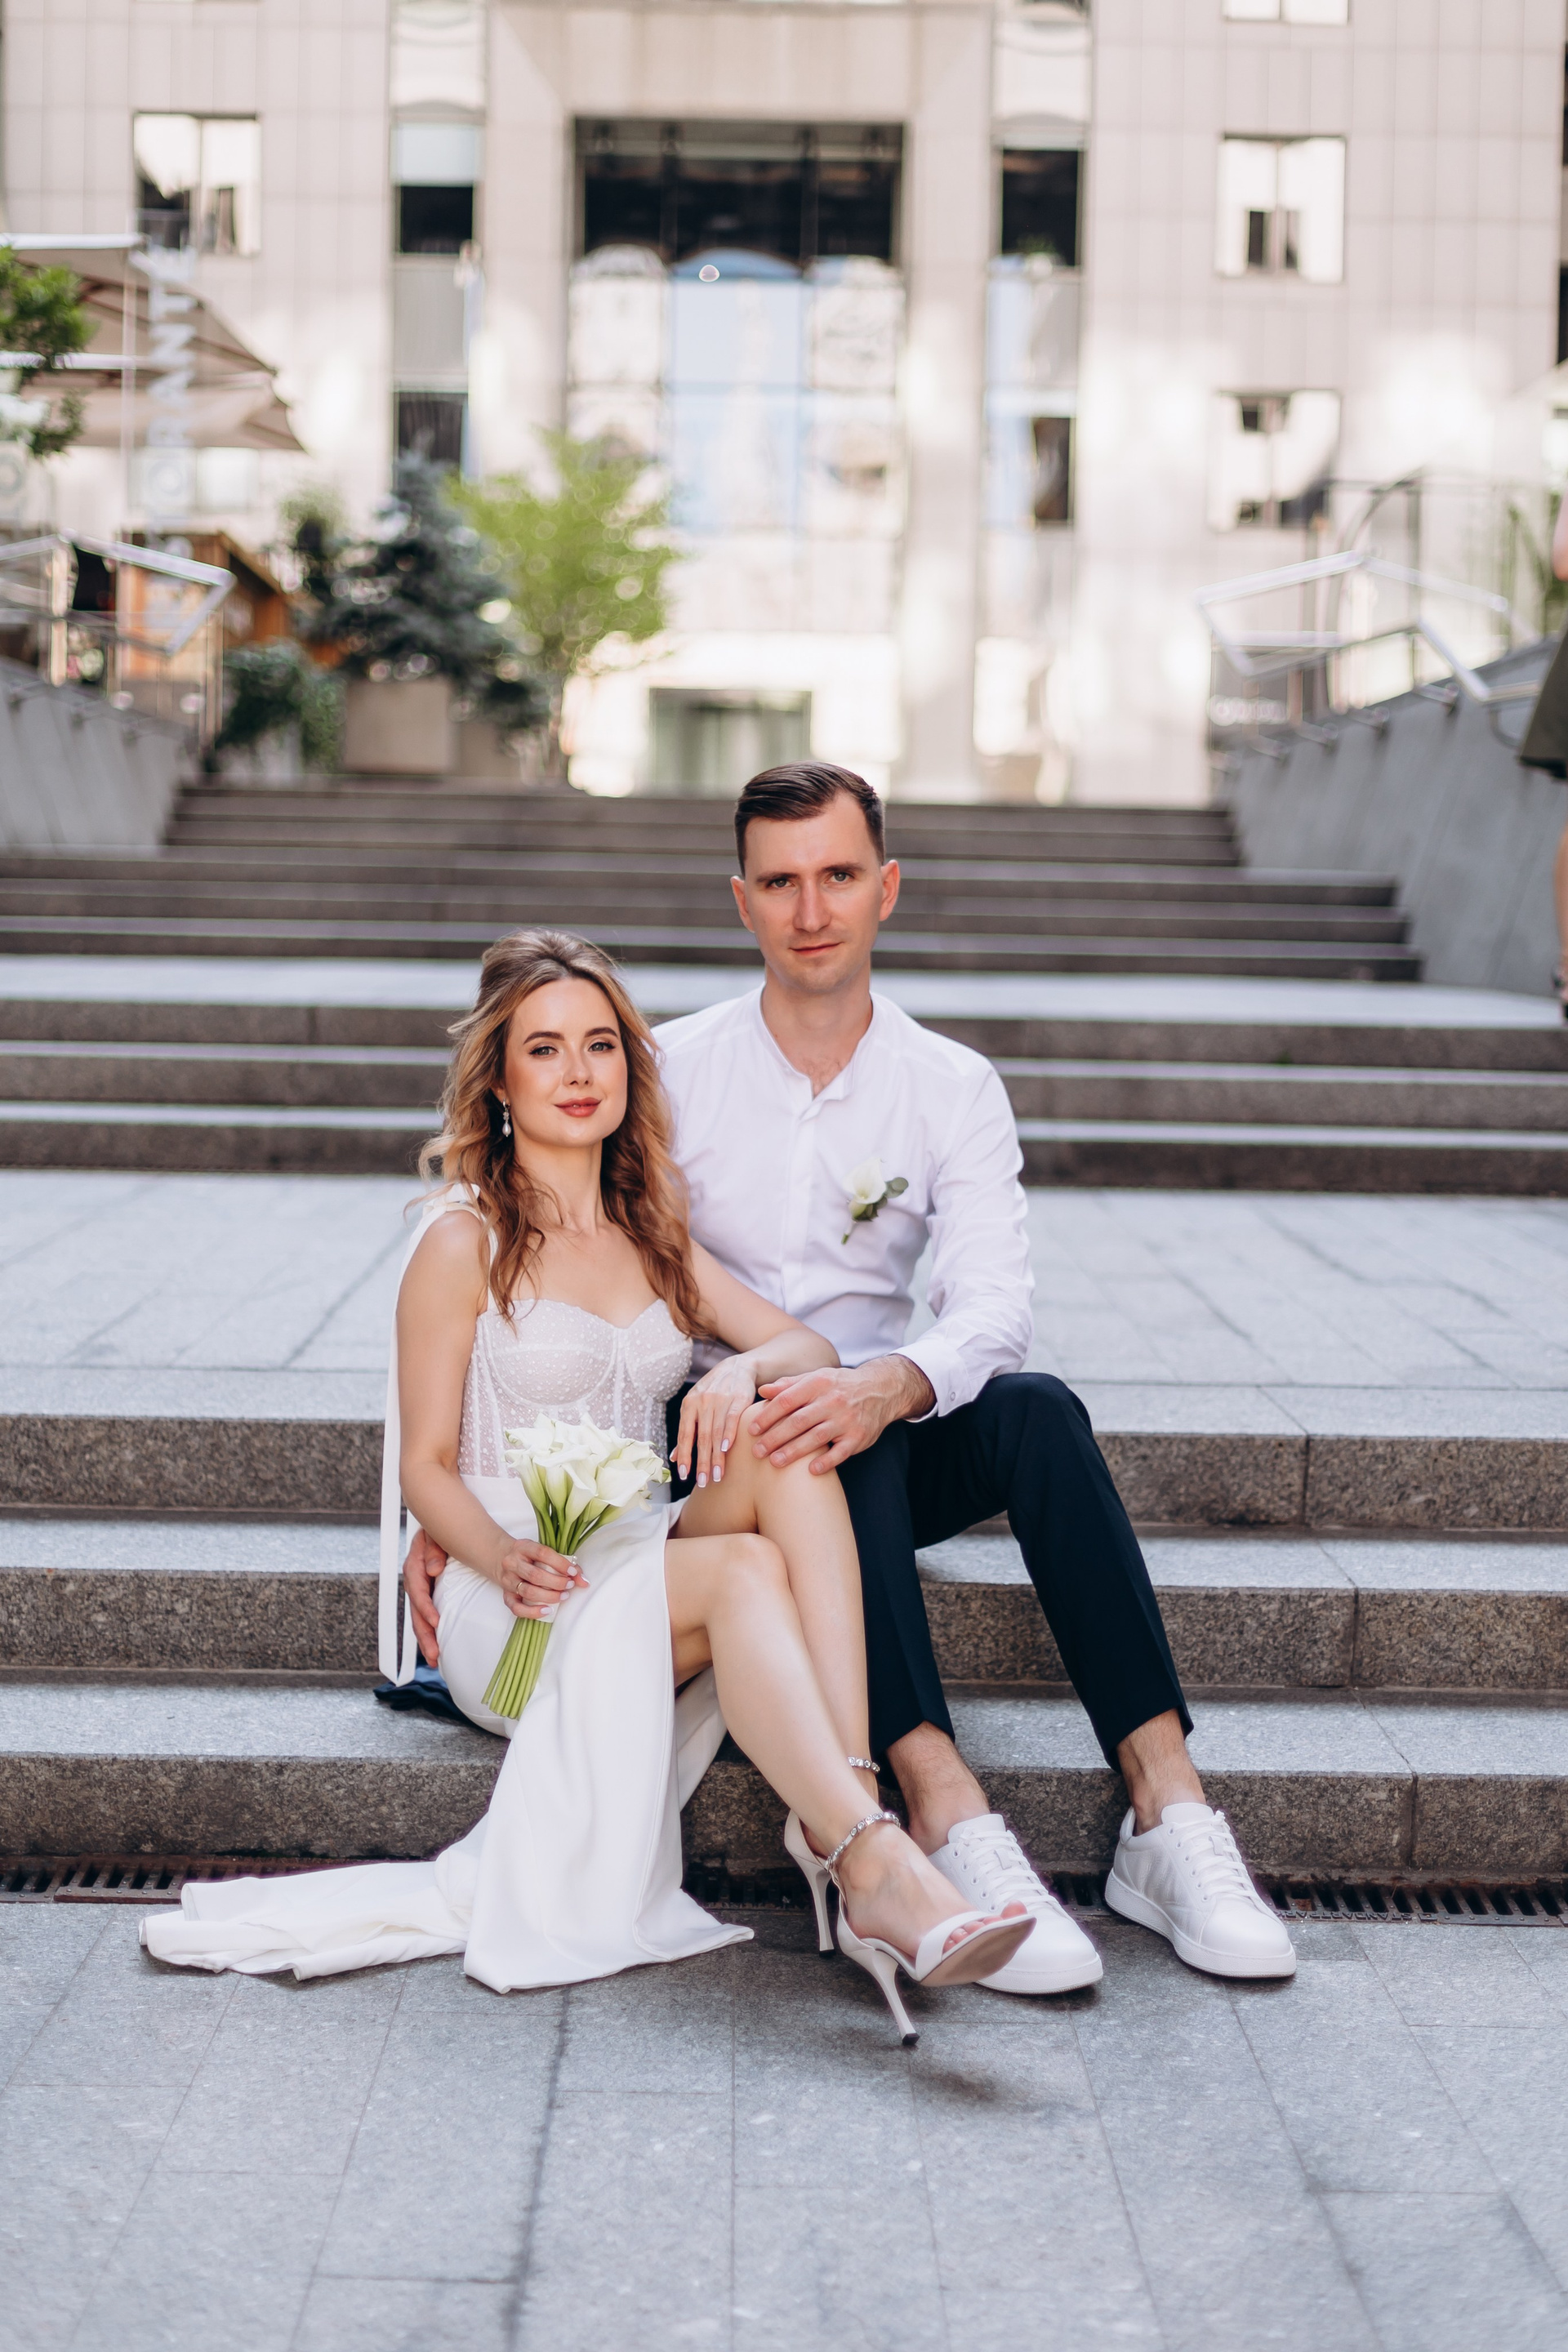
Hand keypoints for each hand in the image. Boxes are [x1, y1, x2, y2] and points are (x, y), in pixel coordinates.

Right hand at [402, 1526, 447, 1669]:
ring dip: (426, 1640)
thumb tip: (433, 1570)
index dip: (426, 1607)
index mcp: (414, 1566)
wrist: (437, 1527)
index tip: (436, 1622)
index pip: (418, 1591)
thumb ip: (433, 1549)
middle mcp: (414, 1581)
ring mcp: (419, 1590)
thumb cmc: (438, 1530)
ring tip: (434, 1660)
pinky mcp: (426, 1595)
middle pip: (416, 1612)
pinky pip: (425, 1616)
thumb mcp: (435, 1534)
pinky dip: (429, 1632)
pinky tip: (435, 1649)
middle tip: (434, 1654)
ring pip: (419, 1618)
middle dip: (424, 1635)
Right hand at [495, 1536, 588, 1619]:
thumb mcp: (540, 1551)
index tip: (572, 1571)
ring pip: (528, 1592)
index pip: (542, 1554)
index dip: (560, 1563)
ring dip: (549, 1596)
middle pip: (536, 1575)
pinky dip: (533, 1612)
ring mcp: (508, 1580)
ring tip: (563, 1596)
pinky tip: (547, 1610)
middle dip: (557, 1582)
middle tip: (569, 1585)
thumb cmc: (526, 1555)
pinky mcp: (505, 1595)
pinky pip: (516, 1608)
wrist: (499, 1556)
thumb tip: (583, 1581)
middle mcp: (513, 1563)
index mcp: (523, 1547)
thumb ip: (562, 1563)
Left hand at [674, 1356, 760, 1487]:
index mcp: (689, 1405)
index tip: (684, 1476)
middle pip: (701, 1438)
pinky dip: (729, 1434)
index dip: (685, 1456)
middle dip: (702, 1462)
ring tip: (717, 1475)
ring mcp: (720, 1400)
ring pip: (716, 1433)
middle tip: (703, 1482)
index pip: (685, 1435)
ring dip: (716, 1457)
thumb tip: (674, 1458)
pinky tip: (726, 1450)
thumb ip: (687, 1430)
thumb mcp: (695, 1405)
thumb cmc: (714, 1391)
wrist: (737, 1367)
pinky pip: (732, 1419)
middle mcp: (702, 1402)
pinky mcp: (738, 1399)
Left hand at [747, 1357, 936, 1473]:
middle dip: (775, 1437)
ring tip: (774, 1462)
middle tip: (756, 1451)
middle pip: (798, 1421)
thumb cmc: (839, 1385)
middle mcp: (832, 1401)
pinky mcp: (858, 1437)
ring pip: (816, 1438)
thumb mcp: (816, 1378)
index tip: (752, 1429)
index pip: (787, 1400)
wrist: (880, 1390)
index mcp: (818, 1384)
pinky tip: (811, 1471)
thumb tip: (762, 1390)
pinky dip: (826, 1462)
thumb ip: (789, 1385)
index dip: (768, 1415)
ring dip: (794, 1451)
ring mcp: (846, 1420)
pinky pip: (840, 1452)